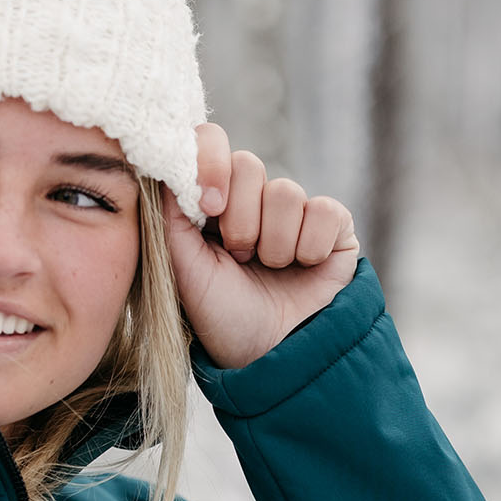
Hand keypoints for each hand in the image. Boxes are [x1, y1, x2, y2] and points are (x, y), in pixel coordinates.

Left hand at [163, 123, 359, 369]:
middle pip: (248, 165)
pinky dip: (309, 247)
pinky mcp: (333, 225)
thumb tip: (167, 164)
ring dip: (273, 243)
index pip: (210, 144)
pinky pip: (323, 210)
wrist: (270, 356)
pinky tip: (303, 268)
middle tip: (239, 257)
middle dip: (240, 220)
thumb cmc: (222, 316)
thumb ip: (169, 215)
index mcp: (213, 201)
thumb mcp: (183, 267)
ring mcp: (294, 210)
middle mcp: (253, 199)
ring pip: (285, 191)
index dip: (210, 165)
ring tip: (268, 270)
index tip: (208, 210)